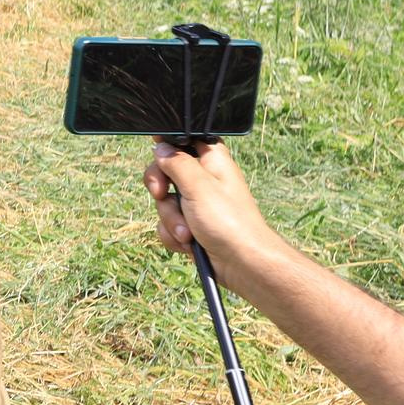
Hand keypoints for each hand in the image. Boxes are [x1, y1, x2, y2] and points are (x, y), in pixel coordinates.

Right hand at [144, 140, 282, 271]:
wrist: (242, 263)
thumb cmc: (228, 222)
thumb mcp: (198, 185)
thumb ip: (176, 162)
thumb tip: (161, 148)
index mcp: (211, 160)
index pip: (184, 140)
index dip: (168, 148)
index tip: (161, 162)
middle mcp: (203, 179)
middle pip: (165, 172)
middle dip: (161, 190)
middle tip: (163, 194)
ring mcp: (197, 203)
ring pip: (164, 201)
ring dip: (171, 219)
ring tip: (188, 232)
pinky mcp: (192, 224)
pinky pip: (168, 223)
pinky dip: (173, 234)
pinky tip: (188, 243)